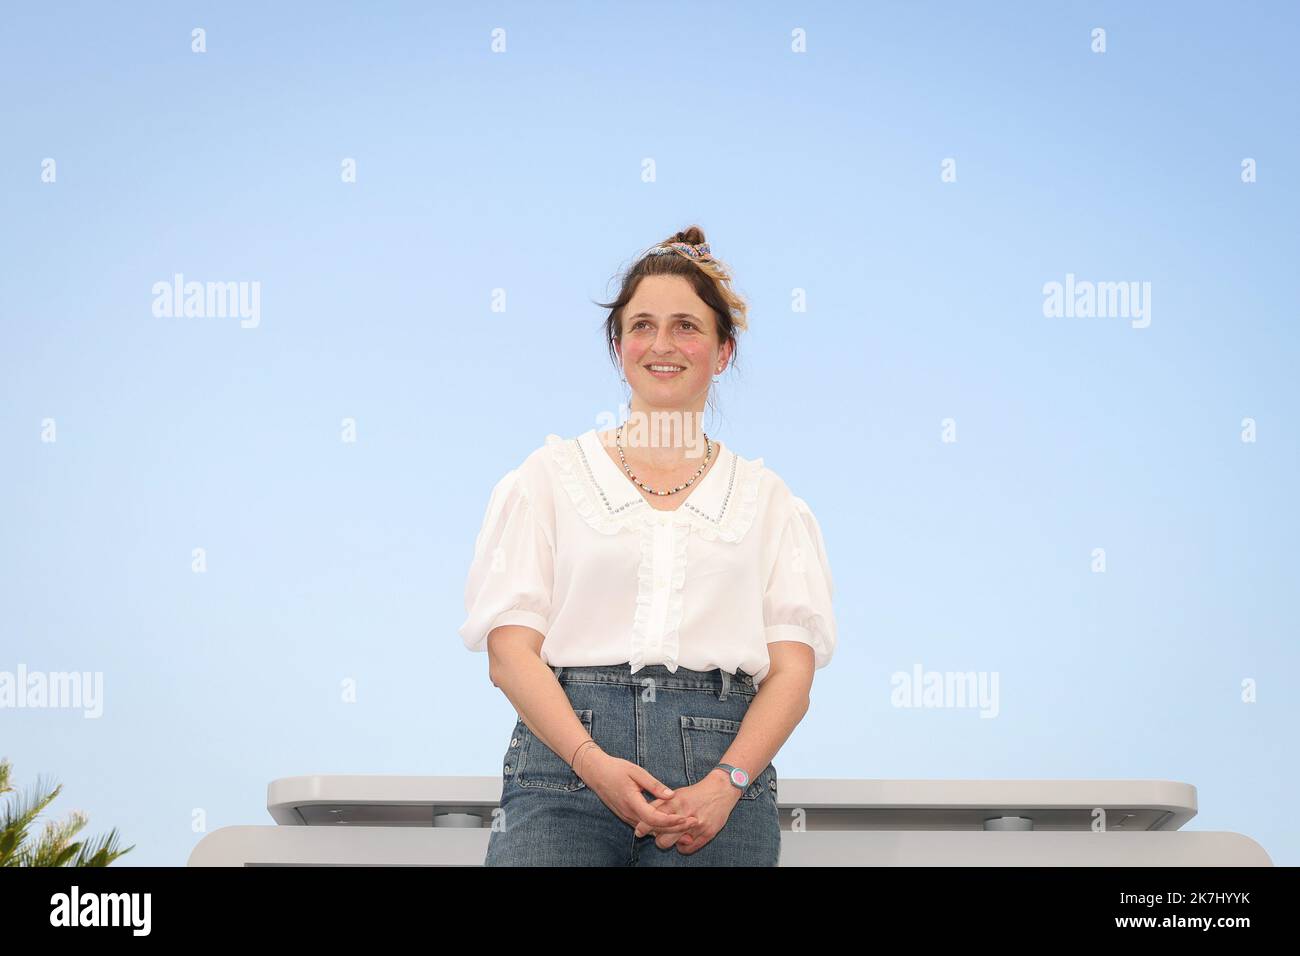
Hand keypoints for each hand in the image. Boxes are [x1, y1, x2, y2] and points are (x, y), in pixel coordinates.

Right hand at [576, 747, 699, 836]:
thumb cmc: (616, 768)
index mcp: (632, 802)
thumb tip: (672, 795)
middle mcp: (629, 813)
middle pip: (655, 828)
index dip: (672, 821)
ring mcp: (626, 817)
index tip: (687, 818)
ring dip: (668, 829)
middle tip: (694, 823)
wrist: (595, 772)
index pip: (654, 818)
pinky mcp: (626, 816)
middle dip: (676, 828)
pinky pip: (645, 826)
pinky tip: (671, 823)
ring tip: (688, 826)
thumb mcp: (636, 772)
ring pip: (650, 829)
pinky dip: (659, 826)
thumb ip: (654, 785)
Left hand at [634, 771, 741, 853]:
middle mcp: (684, 814)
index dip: (643, 827)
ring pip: (669, 843)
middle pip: (659, 835)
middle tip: (658, 834)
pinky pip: (686, 849)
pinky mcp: (707, 833)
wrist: (721, 790)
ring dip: (668, 842)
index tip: (640, 831)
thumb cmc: (696, 793)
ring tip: (671, 837)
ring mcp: (696, 825)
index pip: (652, 817)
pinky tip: (684, 839)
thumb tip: (645, 818)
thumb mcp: (677, 794)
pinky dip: (682, 846)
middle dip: (656, 837)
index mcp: (674, 802)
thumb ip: (662, 805)